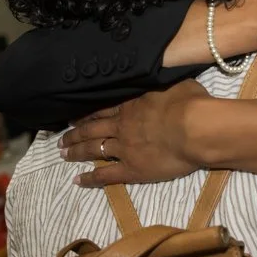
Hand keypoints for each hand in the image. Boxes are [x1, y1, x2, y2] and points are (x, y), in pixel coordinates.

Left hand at [59, 80, 208, 186]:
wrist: (195, 128)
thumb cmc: (190, 103)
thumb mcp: (175, 83)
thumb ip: (163, 83)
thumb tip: (163, 76)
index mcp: (131, 105)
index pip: (103, 109)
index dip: (87, 114)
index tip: (74, 116)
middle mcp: (122, 126)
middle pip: (92, 129)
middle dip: (75, 133)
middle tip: (61, 138)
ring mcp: (124, 148)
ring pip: (93, 149)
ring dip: (76, 151)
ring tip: (63, 153)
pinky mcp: (132, 169)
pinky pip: (106, 175)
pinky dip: (90, 178)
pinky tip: (77, 181)